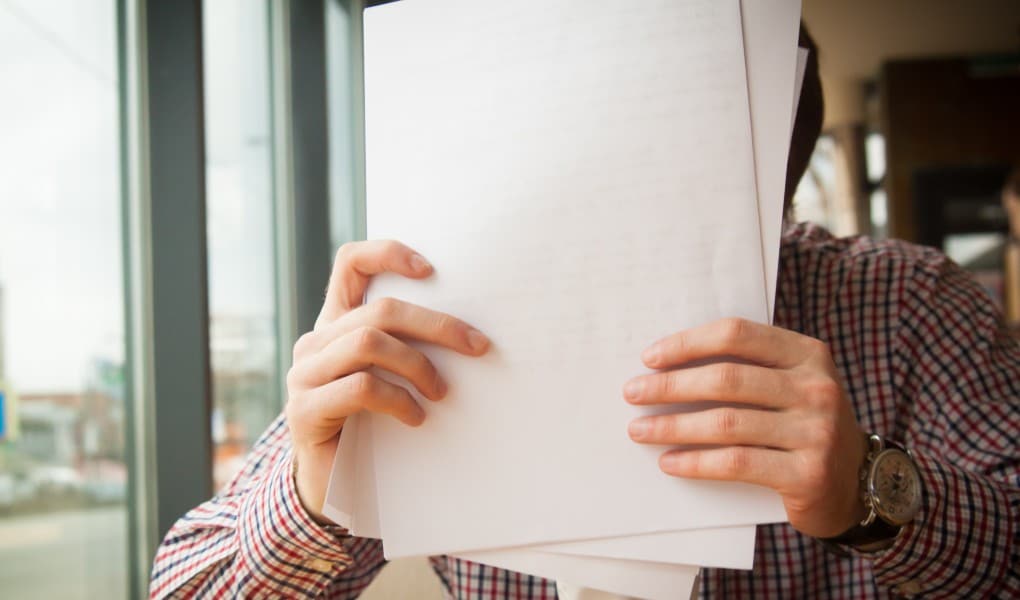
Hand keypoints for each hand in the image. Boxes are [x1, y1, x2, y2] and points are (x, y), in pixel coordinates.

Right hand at [285, 240, 489, 521]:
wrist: (327, 486)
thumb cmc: (368, 426)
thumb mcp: (388, 379)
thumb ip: (405, 349)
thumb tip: (469, 333)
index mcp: (335, 324)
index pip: (350, 264)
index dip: (388, 253)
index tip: (430, 270)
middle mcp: (315, 342)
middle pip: (379, 310)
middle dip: (437, 325)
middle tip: (478, 346)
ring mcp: (305, 375)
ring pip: (369, 342)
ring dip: (418, 365)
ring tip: (442, 392)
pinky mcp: (305, 410)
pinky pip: (361, 387)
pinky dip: (398, 399)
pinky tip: (416, 417)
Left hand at [624, 318, 867, 537]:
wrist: (858, 484)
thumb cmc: (805, 426)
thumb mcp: (792, 385)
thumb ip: (749, 368)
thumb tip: (669, 364)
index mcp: (808, 354)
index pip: (737, 335)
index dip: (688, 343)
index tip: (650, 358)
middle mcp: (817, 388)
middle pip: (726, 379)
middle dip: (670, 386)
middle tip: (632, 393)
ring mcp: (816, 432)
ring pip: (726, 423)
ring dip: (673, 426)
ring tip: (639, 430)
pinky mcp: (807, 474)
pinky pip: (737, 463)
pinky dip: (696, 462)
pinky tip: (669, 461)